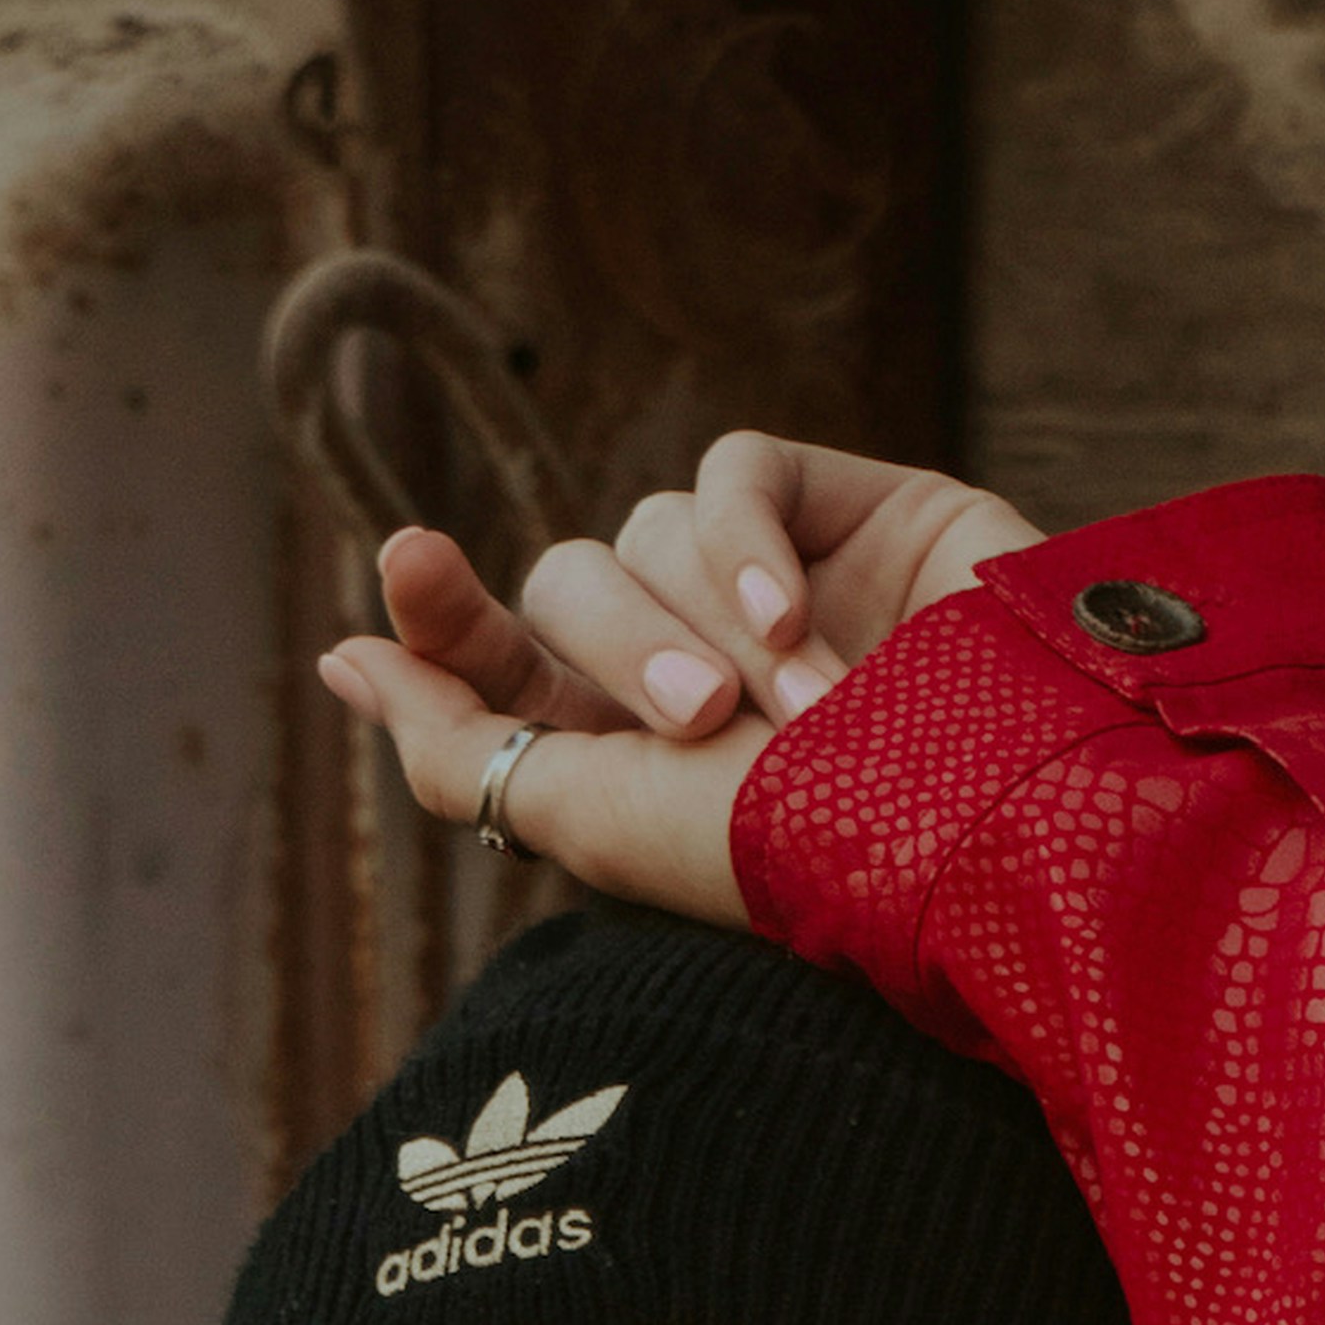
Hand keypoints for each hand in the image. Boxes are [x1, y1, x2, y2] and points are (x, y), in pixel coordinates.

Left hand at [317, 430, 1040, 928]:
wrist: (983, 817)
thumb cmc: (793, 853)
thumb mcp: (596, 821)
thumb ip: (458, 747)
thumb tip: (341, 657)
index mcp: (630, 755)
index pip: (500, 656)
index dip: (447, 615)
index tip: (409, 567)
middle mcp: (700, 661)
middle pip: (571, 582)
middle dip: (622, 647)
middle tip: (706, 723)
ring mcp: (778, 581)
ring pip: (650, 526)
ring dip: (704, 618)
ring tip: (801, 705)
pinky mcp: (852, 508)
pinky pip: (734, 471)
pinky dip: (744, 541)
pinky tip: (798, 620)